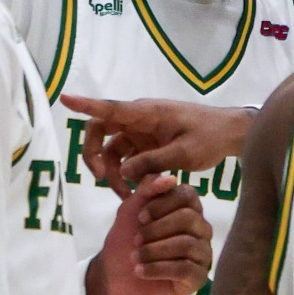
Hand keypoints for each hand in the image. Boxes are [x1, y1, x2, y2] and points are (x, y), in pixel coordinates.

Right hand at [60, 95, 254, 195]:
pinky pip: (129, 159)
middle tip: (100, 179)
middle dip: (94, 155)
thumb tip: (121, 172)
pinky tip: (139, 191)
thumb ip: (152, 162)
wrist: (230, 135)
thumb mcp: (183, 153)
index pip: (110, 108)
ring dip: (113, 172)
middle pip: (101, 131)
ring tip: (127, 196)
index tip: (64, 98)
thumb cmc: (209, 136)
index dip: (85, 104)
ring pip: (113, 150)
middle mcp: (139, 119)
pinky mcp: (149, 144)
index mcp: (146, 113)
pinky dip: (129, 175)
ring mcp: (143, 132)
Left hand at [86, 173, 212, 294]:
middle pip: (189, 219)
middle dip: (157, 229)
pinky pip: (185, 270)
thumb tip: (171, 179)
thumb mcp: (130, 210)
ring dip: (154, 251)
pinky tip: (140, 271)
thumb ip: (147, 189)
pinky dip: (158, 269)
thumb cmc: (125, 241)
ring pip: (187, 244)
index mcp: (187, 208)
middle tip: (137, 240)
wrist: (113, 278)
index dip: (162, 204)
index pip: (188, 195)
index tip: (140, 217)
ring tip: (135, 258)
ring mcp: (201, 254)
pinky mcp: (198, 278)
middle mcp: (199, 229)